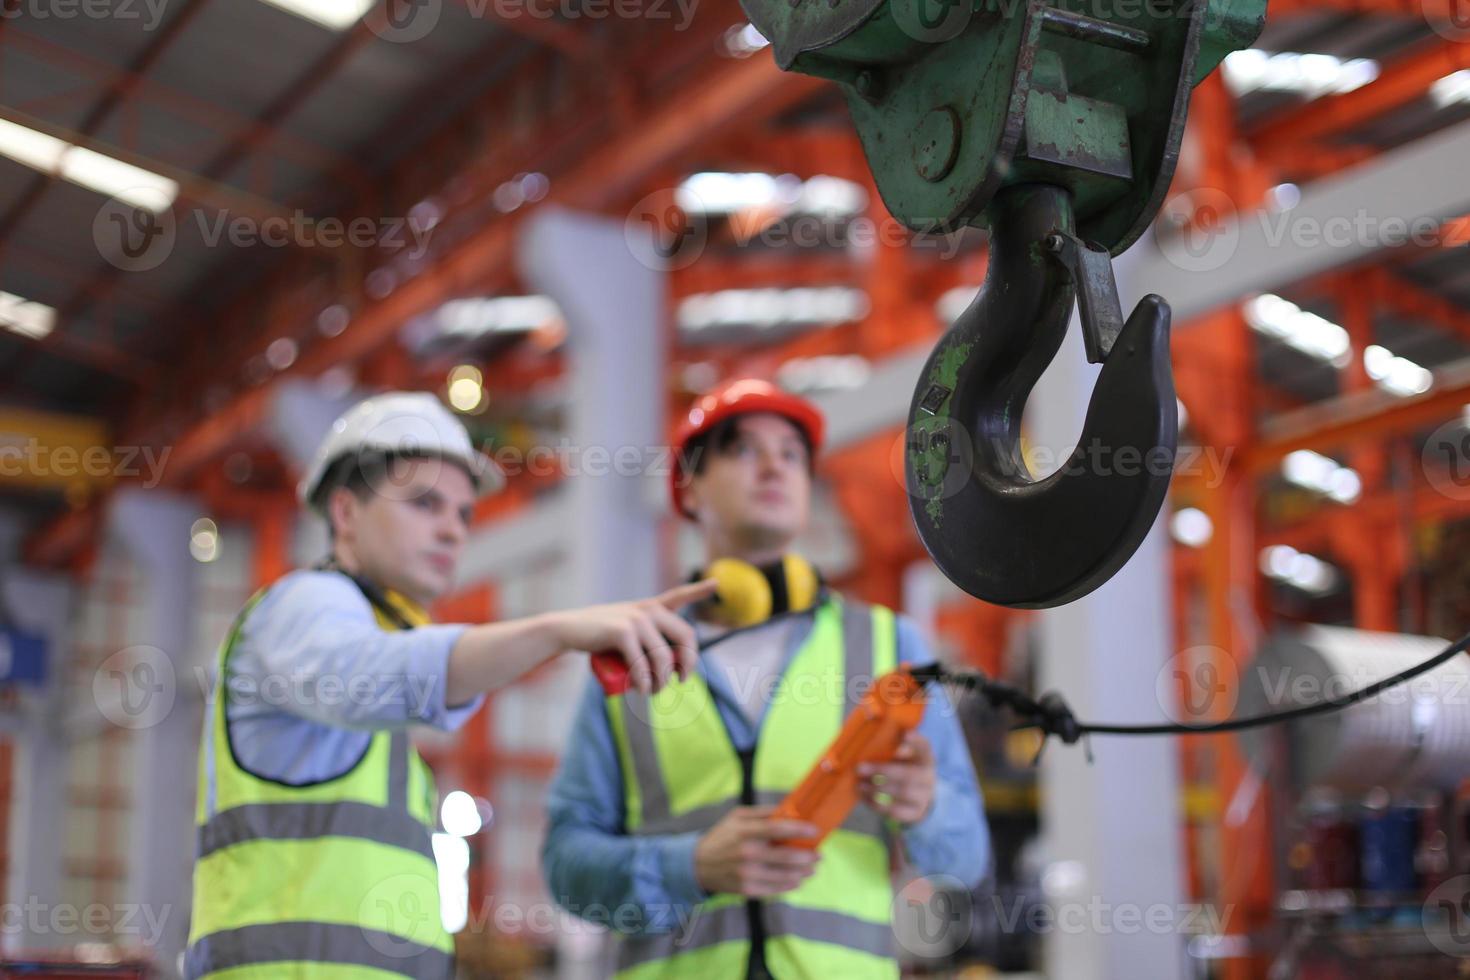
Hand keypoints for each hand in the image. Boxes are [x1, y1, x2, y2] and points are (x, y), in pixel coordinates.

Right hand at [545, 580, 717, 693]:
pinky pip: (642, 665)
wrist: (568, 629)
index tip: (716, 585)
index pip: (680, 596)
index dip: (699, 591)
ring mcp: (636, 619)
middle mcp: (648, 609)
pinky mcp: (623, 632)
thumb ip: (647, 640)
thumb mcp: (627, 632)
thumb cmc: (599, 636)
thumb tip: (668, 671)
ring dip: (662, 681)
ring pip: (663, 659)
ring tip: (653, 691)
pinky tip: (642, 690)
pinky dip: (644, 682)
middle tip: (681, 680)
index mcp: (651, 607)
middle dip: (688, 663)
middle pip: (685, 637)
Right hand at [694, 806, 820, 896]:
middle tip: (819, 855)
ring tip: (812, 868)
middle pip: (786, 857)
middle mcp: (747, 854)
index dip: (799, 830)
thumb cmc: (721, 837)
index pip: (778, 829)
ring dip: (803, 872)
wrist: (698, 865)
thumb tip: (788, 809)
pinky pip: (775, 889)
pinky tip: (797, 880)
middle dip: (807, 857)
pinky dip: (789, 885)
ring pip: (785, 876)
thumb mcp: (737, 817)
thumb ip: (762, 813)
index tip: (815, 831)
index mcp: (745, 832)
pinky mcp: (747, 890)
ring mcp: (748, 874)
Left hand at [857, 731, 935, 824]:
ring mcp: (924, 796)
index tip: (904, 735)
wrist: (919, 795)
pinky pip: (897, 811)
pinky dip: (878, 805)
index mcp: (925, 757)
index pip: (924, 746)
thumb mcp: (903, 757)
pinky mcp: (915, 812)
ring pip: (904, 792)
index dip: (916, 741)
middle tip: (860, 768)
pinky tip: (865, 798)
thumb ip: (891, 748)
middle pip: (909, 773)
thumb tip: (867, 744)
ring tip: (861, 785)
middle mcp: (928, 776)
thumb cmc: (904, 769)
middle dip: (882, 770)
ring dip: (878, 789)